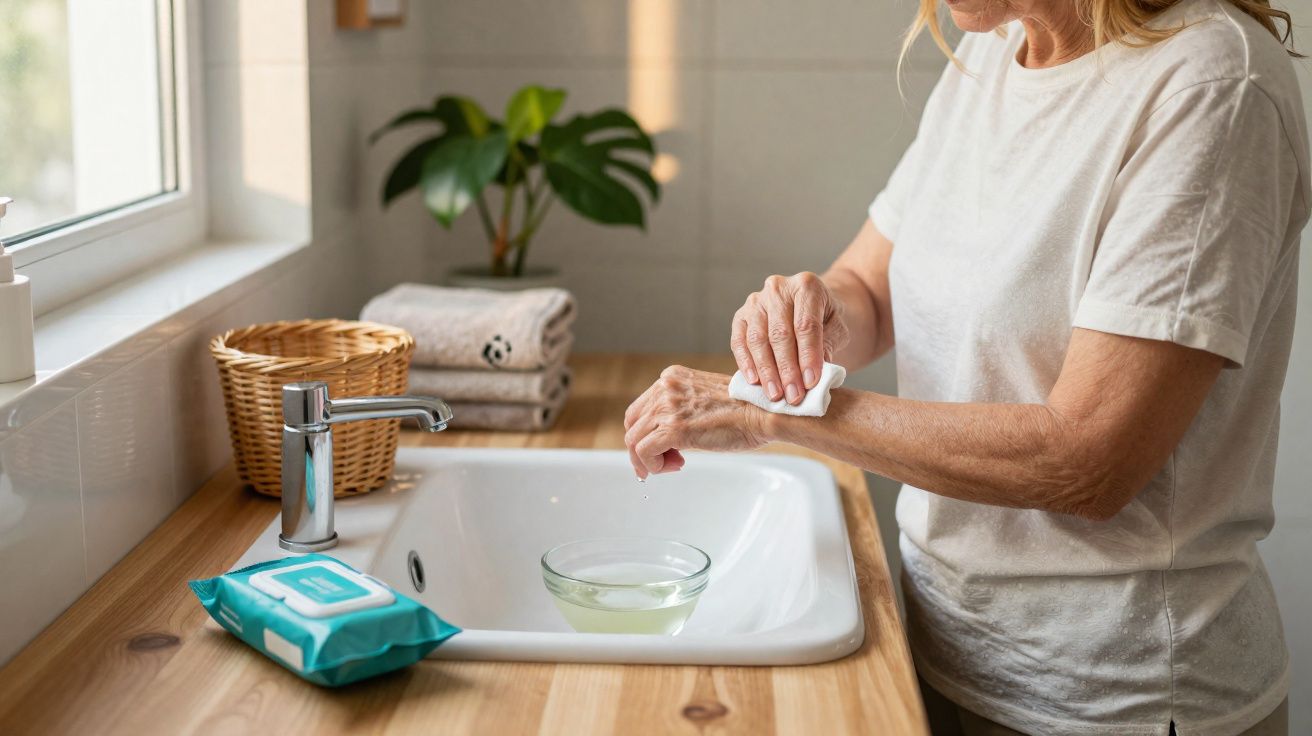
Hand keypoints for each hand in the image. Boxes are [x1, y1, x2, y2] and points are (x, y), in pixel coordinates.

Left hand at [623, 366, 771, 477]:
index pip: (641, 408)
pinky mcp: (673, 428)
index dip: (647, 432)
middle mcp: (664, 387)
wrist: (763, 412)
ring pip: (634, 440)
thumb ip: (682, 409)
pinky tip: (674, 466)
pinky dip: (652, 465)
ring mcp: (667, 407)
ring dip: (650, 460)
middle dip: (644, 447)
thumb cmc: (745, 410)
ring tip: (672, 466)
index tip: (665, 448)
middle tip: (664, 462)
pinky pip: (644, 451)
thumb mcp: (704, 399)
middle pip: (632, 423)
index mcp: (671, 378)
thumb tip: (666, 435)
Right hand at [731, 272, 848, 404]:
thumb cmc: (826, 318)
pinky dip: (745, 363)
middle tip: (794, 396)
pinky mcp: (741, 315)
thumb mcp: (838, 328)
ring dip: (766, 371)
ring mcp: (756, 301)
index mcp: (806, 285)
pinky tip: (754, 381)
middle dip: (787, 369)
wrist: (810, 305)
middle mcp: (778, 288)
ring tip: (775, 395)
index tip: (811, 383)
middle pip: (779, 333)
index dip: (808, 356)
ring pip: (757, 339)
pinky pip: (739, 341)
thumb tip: (812, 376)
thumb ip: (828, 346)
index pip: (806, 325)